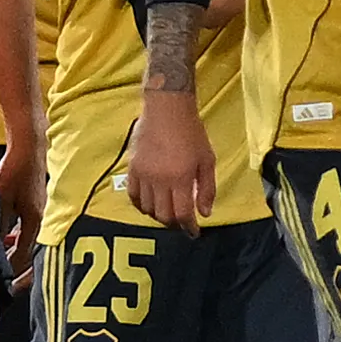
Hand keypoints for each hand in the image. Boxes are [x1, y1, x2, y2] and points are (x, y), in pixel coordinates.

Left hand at [0, 136, 45, 266]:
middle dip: (14, 263)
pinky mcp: (37, 204)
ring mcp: (41, 212)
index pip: (24, 254)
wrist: (29, 147)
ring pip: (27, 239)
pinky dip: (15, 235)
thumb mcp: (2, 199)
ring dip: (13, 248)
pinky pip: (26, 228)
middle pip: (29, 250)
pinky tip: (4, 235)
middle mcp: (42, 220)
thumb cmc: (16, 170)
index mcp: (34, 221)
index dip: (12, 269)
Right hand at [129, 91, 213, 232]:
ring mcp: (144, 174)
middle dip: (174, 222)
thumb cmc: (191, 132)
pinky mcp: (133, 168)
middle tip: (181, 221)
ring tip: (166, 211)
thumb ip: (207, 188)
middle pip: (163, 214)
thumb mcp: (207, 160)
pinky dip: (141, 204)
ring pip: (147, 208)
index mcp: (181, 178)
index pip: (183, 213)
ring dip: (158, 214)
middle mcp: (160, 179)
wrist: (166, 109)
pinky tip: (149, 203)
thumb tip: (204, 212)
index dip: (188, 226)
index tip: (193, 232)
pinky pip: (133, 195)